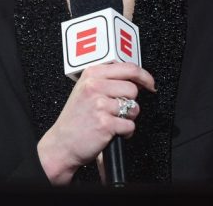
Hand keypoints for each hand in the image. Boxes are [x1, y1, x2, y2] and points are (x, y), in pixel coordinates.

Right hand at [37, 62, 155, 184]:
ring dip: (128, 118)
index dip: (144, 76)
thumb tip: (136, 78)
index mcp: (92, 74)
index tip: (150, 83)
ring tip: (112, 121)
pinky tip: (112, 132)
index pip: (128, 68)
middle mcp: (95, 86)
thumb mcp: (85, 88)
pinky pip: (130, 125)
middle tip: (118, 111)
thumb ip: (107, 79)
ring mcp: (100, 104)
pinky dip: (125, 132)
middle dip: (130, 102)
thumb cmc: (75, 118)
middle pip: (132, 89)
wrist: (62, 144)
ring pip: (133, 107)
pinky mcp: (105, 123)